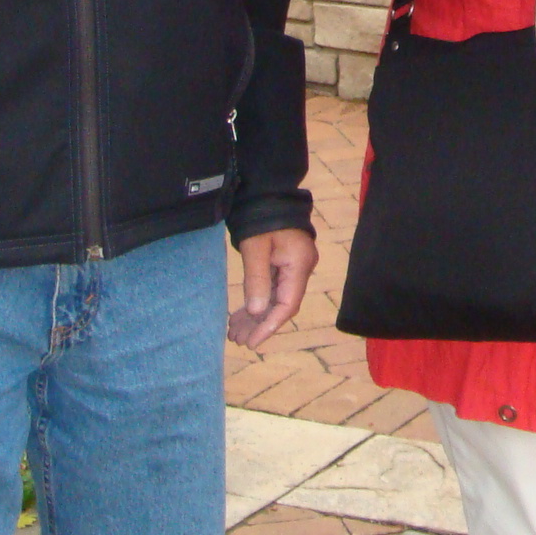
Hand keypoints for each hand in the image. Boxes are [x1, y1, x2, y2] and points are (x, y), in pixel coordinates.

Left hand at [229, 228, 316, 347]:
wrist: (269, 192)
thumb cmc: (262, 216)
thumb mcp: (256, 248)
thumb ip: (257, 280)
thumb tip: (257, 311)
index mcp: (299, 264)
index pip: (287, 304)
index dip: (270, 325)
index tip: (252, 342)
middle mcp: (301, 268)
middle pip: (282, 305)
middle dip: (260, 323)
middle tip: (237, 339)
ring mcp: (294, 266)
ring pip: (276, 299)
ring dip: (256, 315)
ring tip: (234, 331)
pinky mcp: (284, 263)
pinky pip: (272, 289)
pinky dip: (257, 301)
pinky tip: (241, 315)